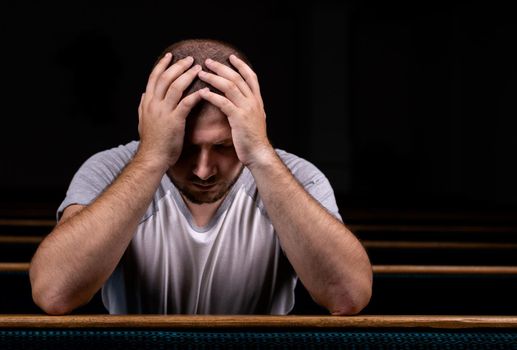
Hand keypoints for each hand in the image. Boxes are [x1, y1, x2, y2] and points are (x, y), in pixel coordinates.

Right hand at [137, 53, 202, 168]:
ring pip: (176, 87)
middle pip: (166, 78)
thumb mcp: (143, 120)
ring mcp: (164, 112)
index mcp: (148, 102)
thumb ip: (144, 106)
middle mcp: (154, 104)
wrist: (152, 158)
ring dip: (188, 75)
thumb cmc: (151, 142)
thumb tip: (144, 94)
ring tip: (198, 68)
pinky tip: (204, 90)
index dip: (162, 65)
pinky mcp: (174, 121)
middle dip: (178, 66)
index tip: (170, 55)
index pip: (154, 78)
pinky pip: (186, 103)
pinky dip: (195, 95)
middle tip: (190, 58)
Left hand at [197, 55, 274, 166]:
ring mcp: (246, 109)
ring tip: (201, 73)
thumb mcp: (255, 119)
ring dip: (214, 78)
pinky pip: (223, 102)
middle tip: (208, 61)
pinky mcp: (238, 118)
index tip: (231, 57)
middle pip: (237, 78)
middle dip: (222, 68)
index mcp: (257, 100)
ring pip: (229, 86)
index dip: (241, 65)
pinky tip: (202, 93)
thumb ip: (248, 108)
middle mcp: (253, 101)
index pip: (251, 76)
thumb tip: (241, 101)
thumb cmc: (253, 139)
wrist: (258, 153)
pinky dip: (212, 96)